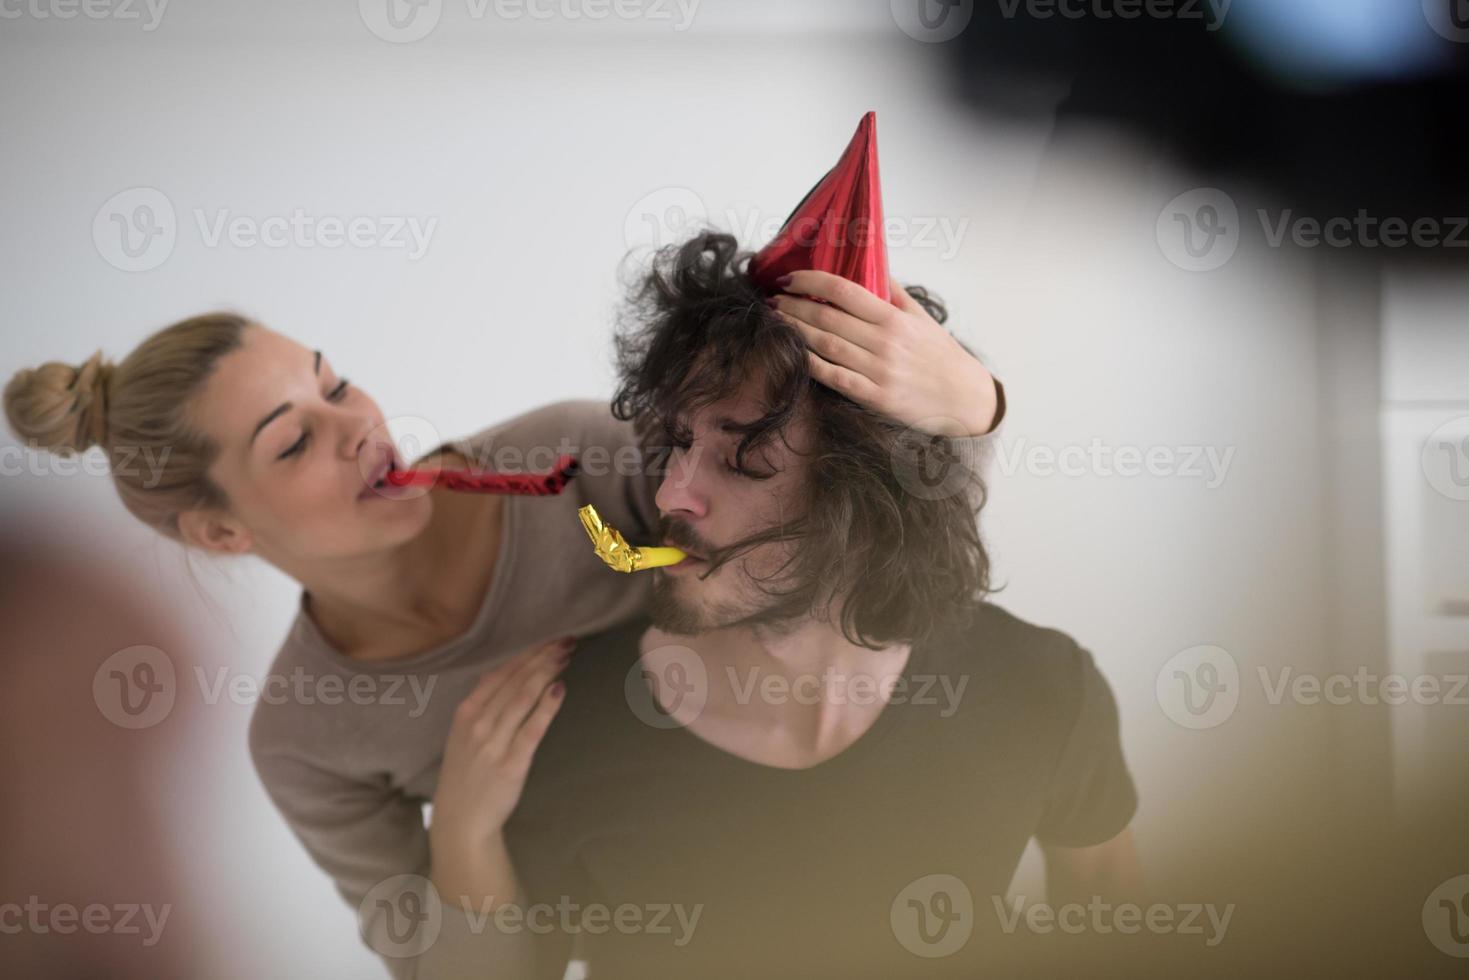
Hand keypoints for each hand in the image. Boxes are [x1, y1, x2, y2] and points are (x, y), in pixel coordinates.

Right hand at [429, 636, 572, 856]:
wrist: (461, 821)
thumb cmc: (467, 775)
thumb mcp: (463, 735)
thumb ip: (483, 706)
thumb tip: (510, 674)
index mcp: (465, 713)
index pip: (500, 673)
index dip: (526, 654)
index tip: (548, 639)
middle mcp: (478, 724)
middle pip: (514, 680)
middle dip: (541, 657)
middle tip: (565, 640)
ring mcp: (493, 743)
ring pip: (523, 698)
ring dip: (546, 672)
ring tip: (566, 656)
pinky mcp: (511, 764)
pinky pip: (532, 728)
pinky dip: (547, 706)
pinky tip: (560, 689)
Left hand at [767, 270, 999, 436]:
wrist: (965, 398)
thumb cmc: (941, 356)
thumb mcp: (921, 317)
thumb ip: (892, 292)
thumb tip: (868, 264)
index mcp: (894, 318)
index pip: (844, 290)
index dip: (810, 281)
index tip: (789, 277)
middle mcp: (885, 342)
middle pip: (826, 317)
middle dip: (793, 305)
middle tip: (772, 298)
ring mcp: (878, 371)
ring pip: (824, 345)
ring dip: (794, 330)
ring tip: (776, 319)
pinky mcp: (874, 397)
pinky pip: (833, 377)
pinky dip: (809, 363)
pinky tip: (792, 352)